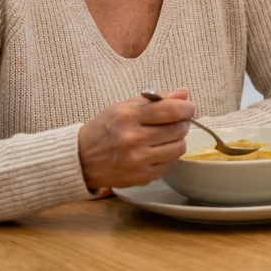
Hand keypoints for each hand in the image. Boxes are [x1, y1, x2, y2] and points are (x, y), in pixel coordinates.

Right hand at [78, 89, 194, 190]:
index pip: (171, 110)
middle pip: (178, 129)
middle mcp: (133, 138)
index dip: (186, 108)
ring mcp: (138, 160)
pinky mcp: (141, 177)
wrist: (82, 159)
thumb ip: (156, 99)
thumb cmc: (106, 128)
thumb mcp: (125, 106)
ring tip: (166, 137)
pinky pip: (170, 164)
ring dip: (178, 140)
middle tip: (175, 122)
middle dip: (182, 123)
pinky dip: (170, 157)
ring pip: (179, 148)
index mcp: (129, 116)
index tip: (188, 108)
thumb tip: (184, 94)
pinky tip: (158, 151)